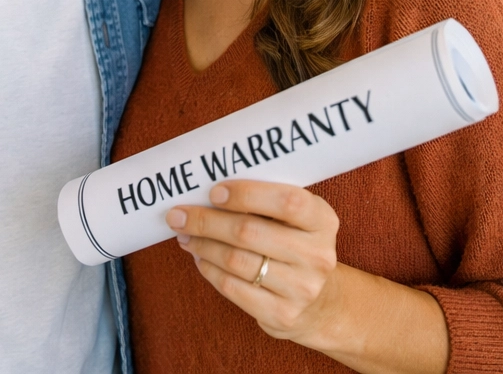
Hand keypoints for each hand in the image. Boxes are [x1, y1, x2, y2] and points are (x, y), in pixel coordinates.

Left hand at [167, 181, 343, 347]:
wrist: (319, 302)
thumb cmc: (296, 246)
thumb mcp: (296, 220)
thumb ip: (266, 201)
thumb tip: (208, 189)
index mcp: (322, 220)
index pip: (287, 201)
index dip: (247, 194)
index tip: (213, 192)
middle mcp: (317, 255)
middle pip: (250, 232)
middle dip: (207, 221)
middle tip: (179, 214)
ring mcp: (301, 288)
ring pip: (236, 261)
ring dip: (202, 245)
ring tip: (185, 234)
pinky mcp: (282, 314)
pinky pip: (233, 288)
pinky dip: (209, 270)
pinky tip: (199, 258)